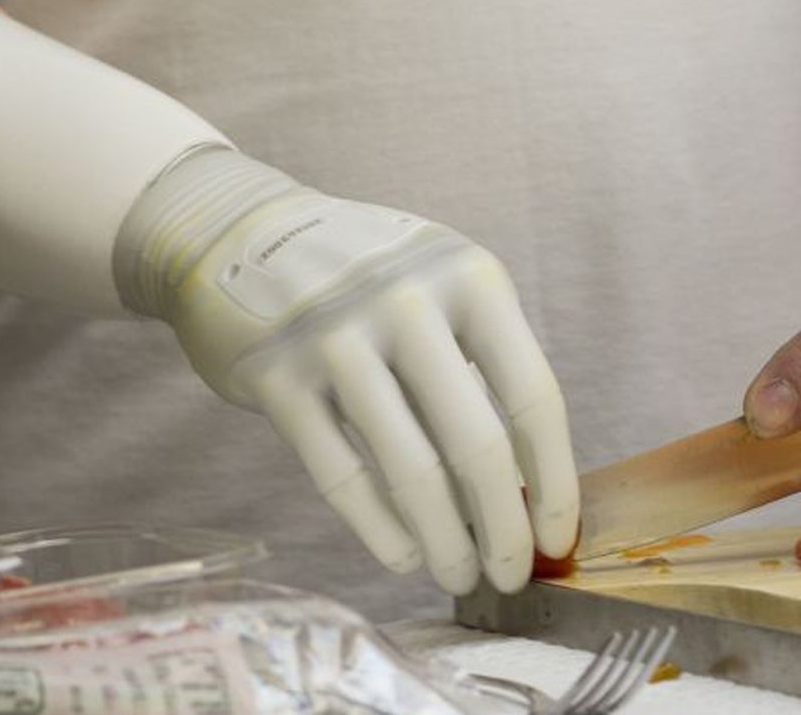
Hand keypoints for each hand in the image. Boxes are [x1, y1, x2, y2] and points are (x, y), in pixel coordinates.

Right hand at [115, 147, 577, 592]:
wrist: (242, 226)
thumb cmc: (364, 271)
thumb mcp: (437, 282)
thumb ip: (480, 360)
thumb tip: (529, 487)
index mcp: (467, 276)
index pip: (533, 394)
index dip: (555, 479)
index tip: (558, 538)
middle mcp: (408, 300)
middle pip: (478, 443)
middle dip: (504, 528)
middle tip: (510, 575)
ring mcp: (338, 336)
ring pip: (411, 470)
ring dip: (444, 542)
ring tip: (456, 574)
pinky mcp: (279, 375)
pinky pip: (342, 475)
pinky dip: (380, 529)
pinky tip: (402, 553)